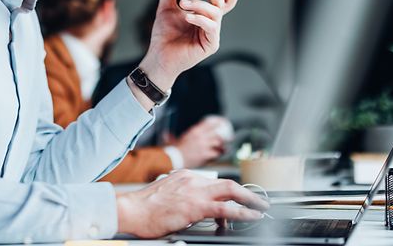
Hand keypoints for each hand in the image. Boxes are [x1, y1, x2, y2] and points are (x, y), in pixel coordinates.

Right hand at [115, 170, 268, 238]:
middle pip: (227, 181)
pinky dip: (242, 211)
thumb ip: (182, 197)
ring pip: (231, 190)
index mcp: (184, 176)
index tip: (237, 197)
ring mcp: (194, 192)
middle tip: (259, 199)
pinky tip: (252, 215)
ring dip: (250, 199)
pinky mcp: (195, 206)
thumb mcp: (166, 195)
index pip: (213, 181)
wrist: (130, 210)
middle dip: (246, 191)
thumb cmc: (143, 208)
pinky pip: (225, 208)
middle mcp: (192, 179)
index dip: (228, 190)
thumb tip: (193, 210)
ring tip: (261, 207)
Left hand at [139, 0, 244, 89]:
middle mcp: (211, 24)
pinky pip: (211, 27)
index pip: (223, 0)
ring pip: (215, 13)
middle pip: (221, 3)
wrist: (159, 56)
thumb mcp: (166, 7)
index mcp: (205, 15)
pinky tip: (188, 18)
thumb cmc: (165, 35)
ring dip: (199, 5)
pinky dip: (200, 19)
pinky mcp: (211, 45)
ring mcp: (212, 34)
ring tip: (183, 4)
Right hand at [168, 117, 227, 167]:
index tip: (220, 124)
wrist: (174, 159)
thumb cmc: (173, 151)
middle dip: (222, 136)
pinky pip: (216, 153)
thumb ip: (172, 137)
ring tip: (223, 149)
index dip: (217, 124)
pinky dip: (218, 155)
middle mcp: (201, 136)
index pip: (209, 124)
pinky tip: (218, 156)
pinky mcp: (205, 155)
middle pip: (217, 133)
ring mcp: (204, 145)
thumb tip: (167, 135)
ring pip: (218, 143)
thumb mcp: (173, 140)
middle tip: (226, 138)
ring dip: (222, 146)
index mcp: (194, 131)